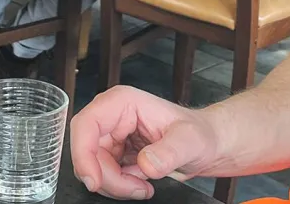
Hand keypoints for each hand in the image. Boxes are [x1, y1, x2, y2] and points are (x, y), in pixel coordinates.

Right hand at [70, 85, 219, 199]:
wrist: (207, 145)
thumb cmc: (199, 134)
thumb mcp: (190, 142)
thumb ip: (169, 152)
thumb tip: (146, 163)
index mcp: (122, 102)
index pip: (85, 125)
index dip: (82, 154)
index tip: (94, 181)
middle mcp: (111, 116)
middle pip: (88, 152)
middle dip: (108, 177)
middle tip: (138, 188)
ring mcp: (111, 135)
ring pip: (93, 166)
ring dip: (115, 184)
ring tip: (144, 185)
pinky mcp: (114, 152)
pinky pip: (103, 174)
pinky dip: (119, 186)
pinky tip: (140, 183)